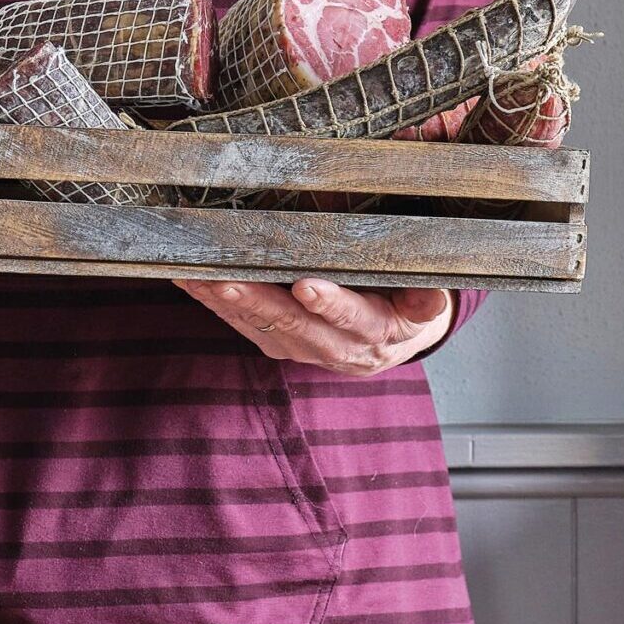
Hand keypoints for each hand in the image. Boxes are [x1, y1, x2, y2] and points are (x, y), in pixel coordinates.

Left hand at [171, 278, 454, 377]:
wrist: (395, 342)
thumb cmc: (406, 306)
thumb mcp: (426, 302)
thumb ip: (426, 298)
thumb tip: (433, 293)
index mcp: (375, 333)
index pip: (353, 319)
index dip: (331, 305)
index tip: (308, 287)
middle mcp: (334, 348)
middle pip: (294, 325)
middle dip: (259, 302)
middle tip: (230, 280)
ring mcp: (301, 348)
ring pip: (260, 326)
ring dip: (227, 302)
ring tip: (199, 275)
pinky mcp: (277, 343)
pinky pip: (242, 324)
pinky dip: (214, 302)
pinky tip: (190, 279)